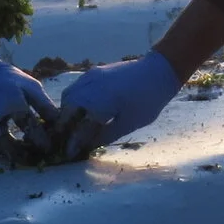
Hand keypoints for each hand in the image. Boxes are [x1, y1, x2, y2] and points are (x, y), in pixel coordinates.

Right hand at [0, 55, 58, 158]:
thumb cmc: (11, 80)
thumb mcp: (32, 88)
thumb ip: (45, 107)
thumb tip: (60, 125)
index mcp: (11, 102)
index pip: (29, 126)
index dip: (42, 139)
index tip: (52, 148)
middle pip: (11, 145)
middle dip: (27, 154)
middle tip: (41, 158)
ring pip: (2, 149)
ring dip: (17, 154)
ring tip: (32, 156)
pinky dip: (8, 148)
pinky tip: (20, 149)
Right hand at [62, 53, 182, 152]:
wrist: (159, 70)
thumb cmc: (147, 100)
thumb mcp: (128, 124)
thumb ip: (105, 135)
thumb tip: (88, 146)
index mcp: (96, 103)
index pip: (78, 127)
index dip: (73, 142)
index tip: (69, 153)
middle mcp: (88, 88)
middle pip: (67, 107)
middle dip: (65, 123)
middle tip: (70, 137)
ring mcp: (90, 77)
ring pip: (69, 94)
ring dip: (68, 110)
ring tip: (76, 123)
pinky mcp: (95, 71)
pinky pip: (77, 86)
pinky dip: (75, 98)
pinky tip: (85, 108)